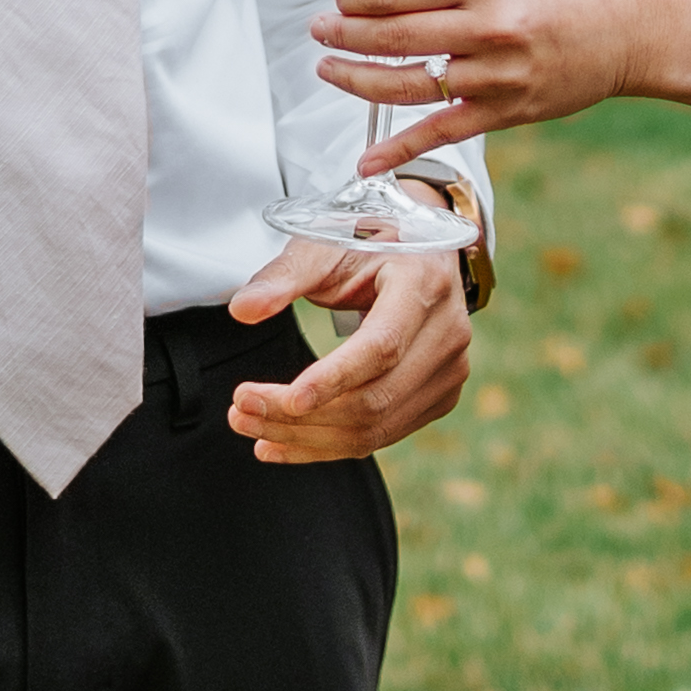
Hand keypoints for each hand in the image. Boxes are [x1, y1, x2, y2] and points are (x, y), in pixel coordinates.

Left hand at [223, 237, 471, 462]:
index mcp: (424, 282)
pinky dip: (327, 446)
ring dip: (306, 438)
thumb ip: (283, 276)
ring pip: (375, 428)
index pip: (382, 345)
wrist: (421, 253)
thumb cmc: (370, 244)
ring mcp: (449, 371)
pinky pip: (381, 435)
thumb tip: (242, 310)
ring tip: (251, 427)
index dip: (334, 378)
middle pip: (375, 398)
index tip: (285, 399)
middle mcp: (447, 332)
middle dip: (301, 416)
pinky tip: (283, 442)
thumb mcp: (325, 246)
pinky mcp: (439, 397)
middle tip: (241, 410)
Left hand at [314, 0, 648, 157]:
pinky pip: (442, 131)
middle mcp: (487, 25)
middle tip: (318, 29)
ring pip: (407, 82)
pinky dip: (399, 148)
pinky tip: (366, 159)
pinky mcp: (509, 109)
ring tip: (328, 70)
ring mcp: (497, 73)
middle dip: (343, 33)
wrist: (639, 24)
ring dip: (356, 78)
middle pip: (392, 34)